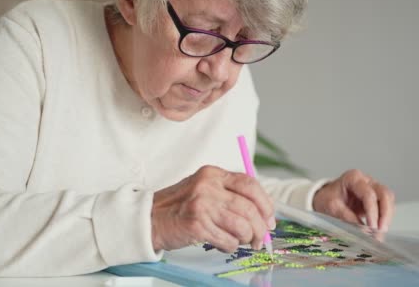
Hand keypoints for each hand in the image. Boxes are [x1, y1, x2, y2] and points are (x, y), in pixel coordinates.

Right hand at [152, 165, 275, 252]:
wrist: (149, 218)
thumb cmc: (179, 207)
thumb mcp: (204, 189)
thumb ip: (230, 195)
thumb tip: (262, 215)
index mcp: (213, 174)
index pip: (250, 184)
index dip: (265, 203)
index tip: (270, 218)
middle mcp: (208, 186)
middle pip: (249, 208)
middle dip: (261, 228)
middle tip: (261, 239)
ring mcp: (202, 205)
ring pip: (242, 226)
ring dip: (247, 238)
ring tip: (241, 242)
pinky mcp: (197, 225)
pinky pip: (227, 240)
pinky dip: (230, 246)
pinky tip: (222, 244)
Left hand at [312, 169, 394, 231]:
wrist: (325, 197)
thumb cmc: (327, 198)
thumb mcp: (332, 207)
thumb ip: (347, 217)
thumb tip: (363, 230)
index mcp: (353, 178)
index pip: (368, 194)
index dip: (372, 212)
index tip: (372, 227)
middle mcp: (366, 180)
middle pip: (384, 194)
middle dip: (385, 213)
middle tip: (381, 230)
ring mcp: (373, 187)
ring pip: (388, 199)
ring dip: (387, 216)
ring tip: (380, 231)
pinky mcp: (376, 197)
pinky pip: (386, 205)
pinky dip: (385, 217)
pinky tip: (379, 227)